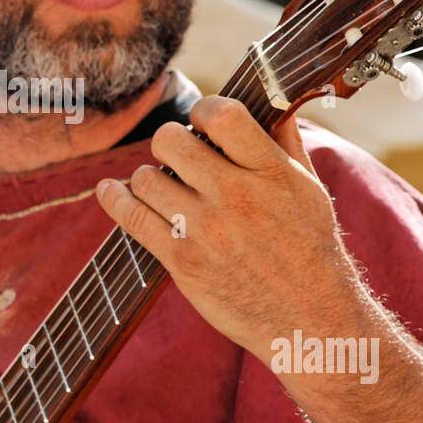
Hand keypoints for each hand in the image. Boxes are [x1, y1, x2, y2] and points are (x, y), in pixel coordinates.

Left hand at [95, 97, 366, 356]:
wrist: (310, 322)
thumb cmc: (312, 252)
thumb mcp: (310, 190)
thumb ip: (285, 143)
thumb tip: (273, 100)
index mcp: (270, 172)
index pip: (222, 114)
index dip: (203, 111)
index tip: (201, 121)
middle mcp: (236, 196)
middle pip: (171, 141)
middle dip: (169, 143)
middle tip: (176, 156)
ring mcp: (207, 230)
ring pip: (147, 178)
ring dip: (148, 178)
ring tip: (162, 187)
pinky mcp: (183, 262)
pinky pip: (133, 218)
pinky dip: (114, 199)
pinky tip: (110, 190)